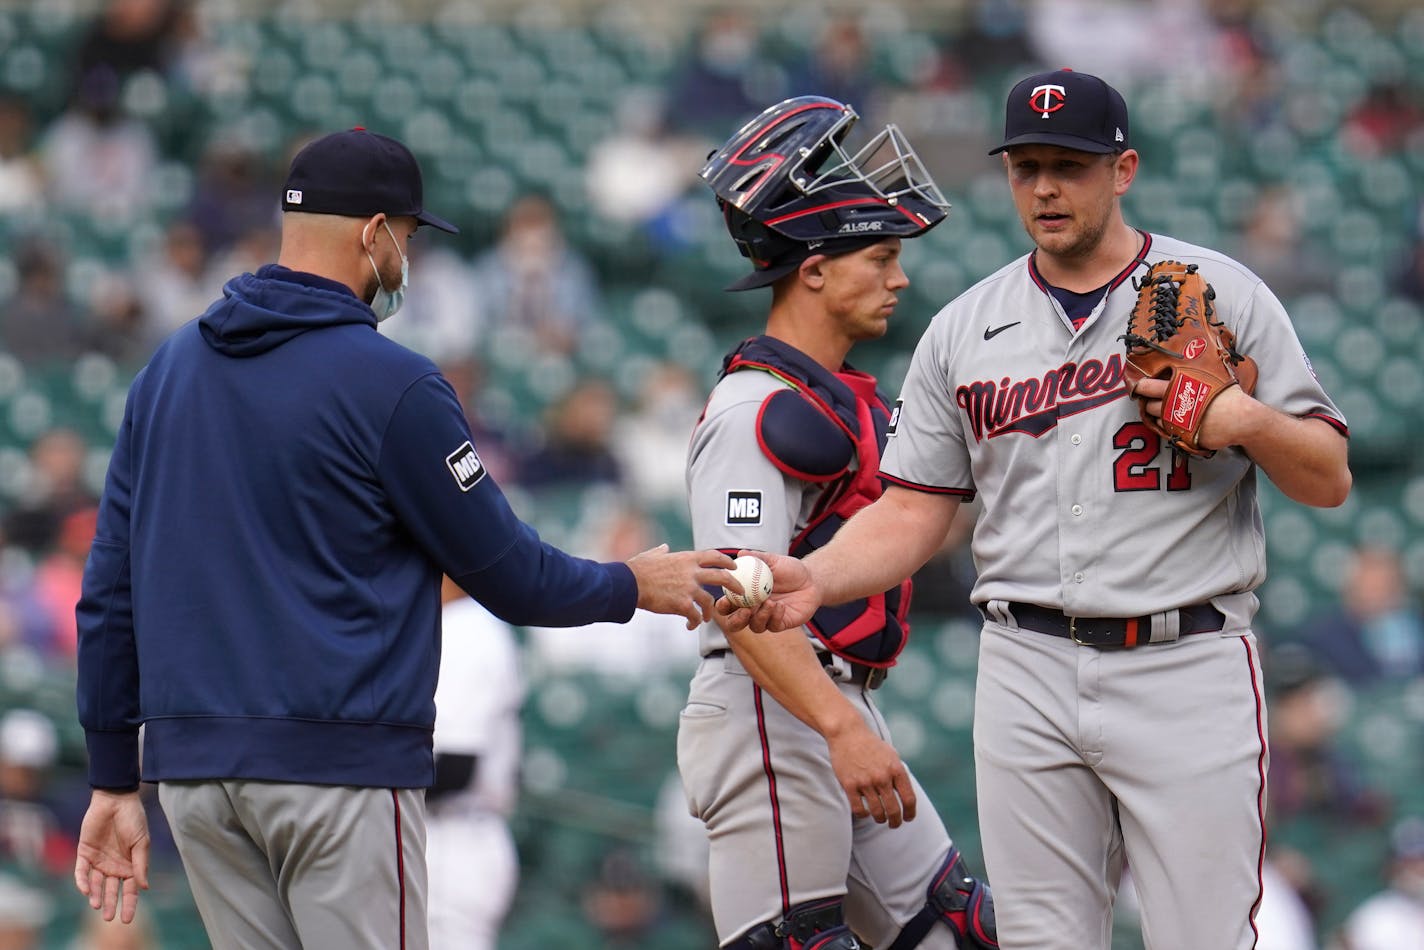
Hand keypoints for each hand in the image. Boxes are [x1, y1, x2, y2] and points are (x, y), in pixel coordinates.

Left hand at [74, 789, 149, 923]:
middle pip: (111, 890)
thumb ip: (141, 864)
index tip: (128, 919)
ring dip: (95, 895)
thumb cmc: (133, 819)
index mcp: (130, 865)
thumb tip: (144, 887)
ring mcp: (99, 860)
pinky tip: (85, 889)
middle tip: (108, 917)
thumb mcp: (141, 842)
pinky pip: (81, 871)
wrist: (115, 800)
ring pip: (95, 884)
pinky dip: (82, 881)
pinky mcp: (84, 853)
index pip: (130, 889)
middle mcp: (114, 866)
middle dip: (109, 904)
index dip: (129, 904)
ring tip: (95, 905)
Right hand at [627, 544, 737, 629]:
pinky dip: (695, 622)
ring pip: (710, 601)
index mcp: (686, 559)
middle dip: (734, 585)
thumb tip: (664, 548)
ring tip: (706, 618)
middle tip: (740, 592)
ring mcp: (688, 588)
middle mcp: (691, 572)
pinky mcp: (682, 604)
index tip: (734, 566)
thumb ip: (662, 552)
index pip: (713, 556)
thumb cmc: (638, 569)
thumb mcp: (652, 555)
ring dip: (710, 611)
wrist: (629, 584)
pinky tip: (690, 625)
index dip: (727, 561)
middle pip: (722, 577)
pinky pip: (695, 616)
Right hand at [717, 551, 821, 633]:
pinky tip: (780, 605)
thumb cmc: (789, 570)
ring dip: (759, 616)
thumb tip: (741, 553)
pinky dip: (775, 616)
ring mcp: (766, 618)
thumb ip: (757, 558)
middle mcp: (752, 610)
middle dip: (736, 619)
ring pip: (754, 626)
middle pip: (735, 623)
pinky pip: (773, 626)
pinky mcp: (780, 624)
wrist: (811, 579)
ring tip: (769, 602)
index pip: (726, 605)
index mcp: (744, 595)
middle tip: (745, 610)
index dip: (722, 605)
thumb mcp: (773, 561)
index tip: (726, 598)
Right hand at [826, 722, 916, 827]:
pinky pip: (859, 809)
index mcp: (896, 769)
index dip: (910, 813)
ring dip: (880, 819)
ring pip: (877, 812)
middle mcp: (883, 777)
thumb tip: (906, 796)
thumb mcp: (892, 755)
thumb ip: (899, 774)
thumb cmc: (871, 745)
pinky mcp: (850, 785)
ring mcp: (866, 782)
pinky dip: (863, 814)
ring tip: (879, 818)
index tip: (908, 818)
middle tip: (894, 824)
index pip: (909, 799)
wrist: (847, 732)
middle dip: (895, 822)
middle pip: (894, 810)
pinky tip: (864, 812)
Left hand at [1131, 377, 1252, 452]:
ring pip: (1156, 419)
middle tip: (1150, 400)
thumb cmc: (1229, 395)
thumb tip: (1192, 351)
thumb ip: (1195, 370)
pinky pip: (1167, 431)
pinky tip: (1177, 421)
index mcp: (1179, 386)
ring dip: (1158, 415)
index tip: (1139, 386)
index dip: (1141, 386)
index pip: (1147, 386)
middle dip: (1147, 403)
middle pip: (1148, 404)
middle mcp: (1174, 404)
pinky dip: (1168, 427)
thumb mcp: (1213, 375)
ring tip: (1167, 409)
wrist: (1242, 419)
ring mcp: (1177, 421)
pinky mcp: (1181, 436)